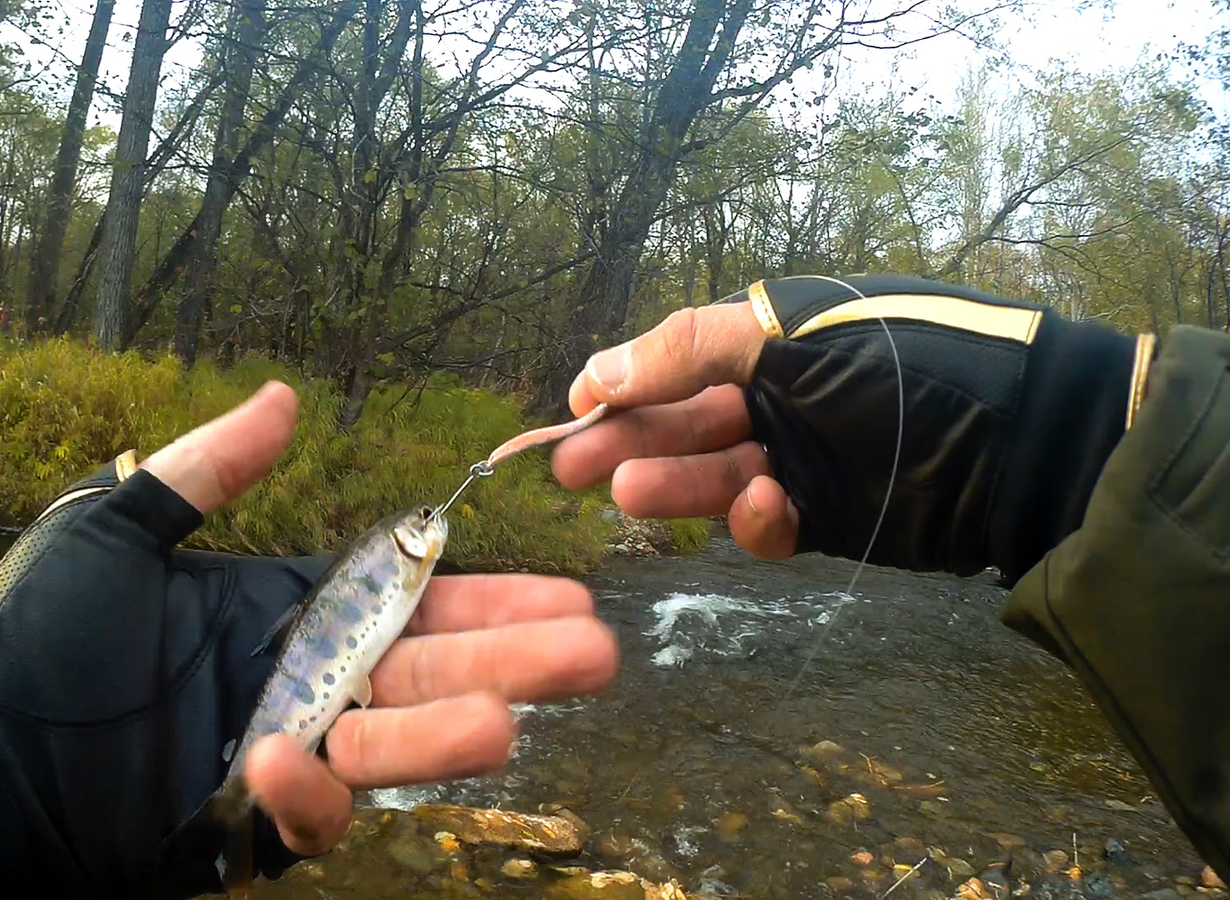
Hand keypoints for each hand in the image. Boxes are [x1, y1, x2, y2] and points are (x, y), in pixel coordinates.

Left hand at [0, 381, 618, 899]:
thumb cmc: (30, 643)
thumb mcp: (113, 532)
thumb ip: (208, 469)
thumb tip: (285, 397)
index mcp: (282, 610)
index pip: (407, 600)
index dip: (485, 596)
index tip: (562, 590)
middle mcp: (298, 682)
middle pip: (426, 673)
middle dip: (511, 663)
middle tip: (591, 653)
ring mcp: (277, 756)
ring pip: (390, 750)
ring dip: (443, 738)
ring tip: (505, 721)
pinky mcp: (244, 824)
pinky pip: (301, 817)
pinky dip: (300, 794)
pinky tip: (277, 759)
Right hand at [551, 274, 1148, 580]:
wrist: (1021, 442)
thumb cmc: (905, 364)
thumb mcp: (791, 335)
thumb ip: (690, 348)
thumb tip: (596, 369)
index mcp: (772, 337)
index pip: (675, 359)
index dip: (622, 383)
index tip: (575, 408)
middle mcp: (779, 395)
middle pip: (682, 422)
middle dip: (627, 439)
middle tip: (570, 466)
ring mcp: (803, 458)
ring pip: (714, 475)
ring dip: (672, 483)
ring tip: (628, 492)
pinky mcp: (826, 516)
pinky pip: (768, 524)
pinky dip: (756, 520)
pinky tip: (763, 506)